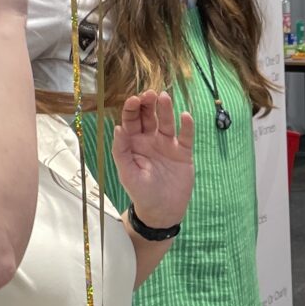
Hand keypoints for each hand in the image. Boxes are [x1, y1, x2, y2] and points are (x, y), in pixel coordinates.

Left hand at [112, 90, 194, 229]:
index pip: (131, 120)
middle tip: (150, 94)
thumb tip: (117, 128)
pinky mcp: (183, 152)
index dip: (132, 109)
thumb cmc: (141, 193)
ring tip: (164, 97)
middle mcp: (150, 140)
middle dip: (149, 104)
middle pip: (149, 116)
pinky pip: (185, 136)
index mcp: (134, 143)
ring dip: (166, 109)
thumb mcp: (127, 173)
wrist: (162, 211)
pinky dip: (186, 126)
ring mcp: (167, 145)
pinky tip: (185, 116)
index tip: (134, 99)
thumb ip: (121, 151)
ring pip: (167, 122)